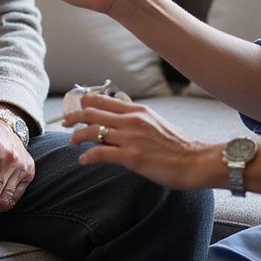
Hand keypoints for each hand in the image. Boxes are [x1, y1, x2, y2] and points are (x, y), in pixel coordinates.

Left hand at [64, 93, 216, 190]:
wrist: (196, 160)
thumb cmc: (179, 146)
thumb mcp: (156, 124)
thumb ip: (137, 122)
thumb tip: (121, 126)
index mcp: (138, 110)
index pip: (104, 100)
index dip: (86, 102)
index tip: (77, 107)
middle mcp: (132, 120)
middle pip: (93, 112)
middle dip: (74, 116)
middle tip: (65, 122)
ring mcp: (130, 138)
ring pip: (93, 130)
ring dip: (77, 136)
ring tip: (71, 142)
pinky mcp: (131, 156)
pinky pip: (101, 152)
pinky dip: (88, 155)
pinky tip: (83, 160)